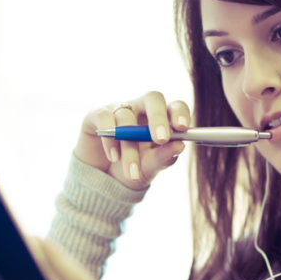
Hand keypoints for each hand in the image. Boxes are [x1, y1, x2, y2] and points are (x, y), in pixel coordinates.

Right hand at [74, 91, 189, 189]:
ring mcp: (120, 109)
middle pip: (153, 98)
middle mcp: (142, 108)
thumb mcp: (149, 168)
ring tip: (132, 173)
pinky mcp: (97, 114)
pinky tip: (113, 157)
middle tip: (161, 139)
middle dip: (158, 117)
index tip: (182, 127)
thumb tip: (179, 146)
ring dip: (130, 148)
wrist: (101, 180)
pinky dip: (110, 139)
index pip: (175, 106)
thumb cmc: (132, 169)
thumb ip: (163, 157)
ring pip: (126, 118)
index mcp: (162, 119)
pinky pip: (105, 118)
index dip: (180, 113)